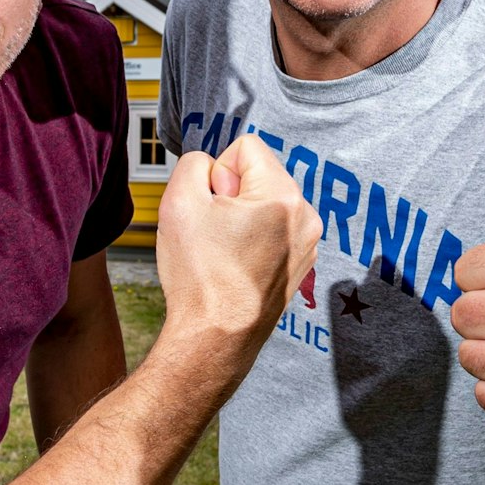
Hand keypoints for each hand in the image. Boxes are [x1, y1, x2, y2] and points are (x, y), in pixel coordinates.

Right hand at [155, 134, 319, 354]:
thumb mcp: (178, 201)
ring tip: (223, 252)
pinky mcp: (300, 264)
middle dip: (231, 194)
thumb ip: (193, 164)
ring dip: (241, 218)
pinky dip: (252, 240)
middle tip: (213, 232)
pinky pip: (272, 231)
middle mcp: (305, 216)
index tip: (211, 206)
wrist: (216, 337)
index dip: (218, 171)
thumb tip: (211, 168)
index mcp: (282, 196)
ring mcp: (306, 243)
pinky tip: (234, 266)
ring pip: (264, 204)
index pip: (246, 147)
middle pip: (258, 175)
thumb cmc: (199, 277)